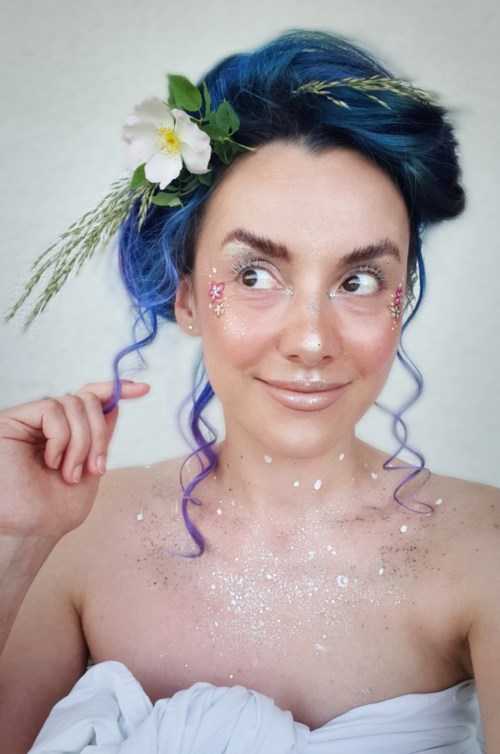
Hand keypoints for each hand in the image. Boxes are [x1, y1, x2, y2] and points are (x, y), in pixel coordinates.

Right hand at [0, 380, 149, 539]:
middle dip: (99, 435)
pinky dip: (61, 438)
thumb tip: (114, 406)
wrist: (29, 532)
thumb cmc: (53, 511)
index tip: (142, 389)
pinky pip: (52, 410)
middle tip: (95, 469)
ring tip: (70, 473)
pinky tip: (52, 461)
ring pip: (73, 403)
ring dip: (81, 443)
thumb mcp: (90, 470)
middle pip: (87, 400)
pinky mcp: (13, 420)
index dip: (115, 389)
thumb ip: (100, 438)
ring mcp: (29, 420)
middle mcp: (45, 423)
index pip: (89, 398)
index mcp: (65, 432)